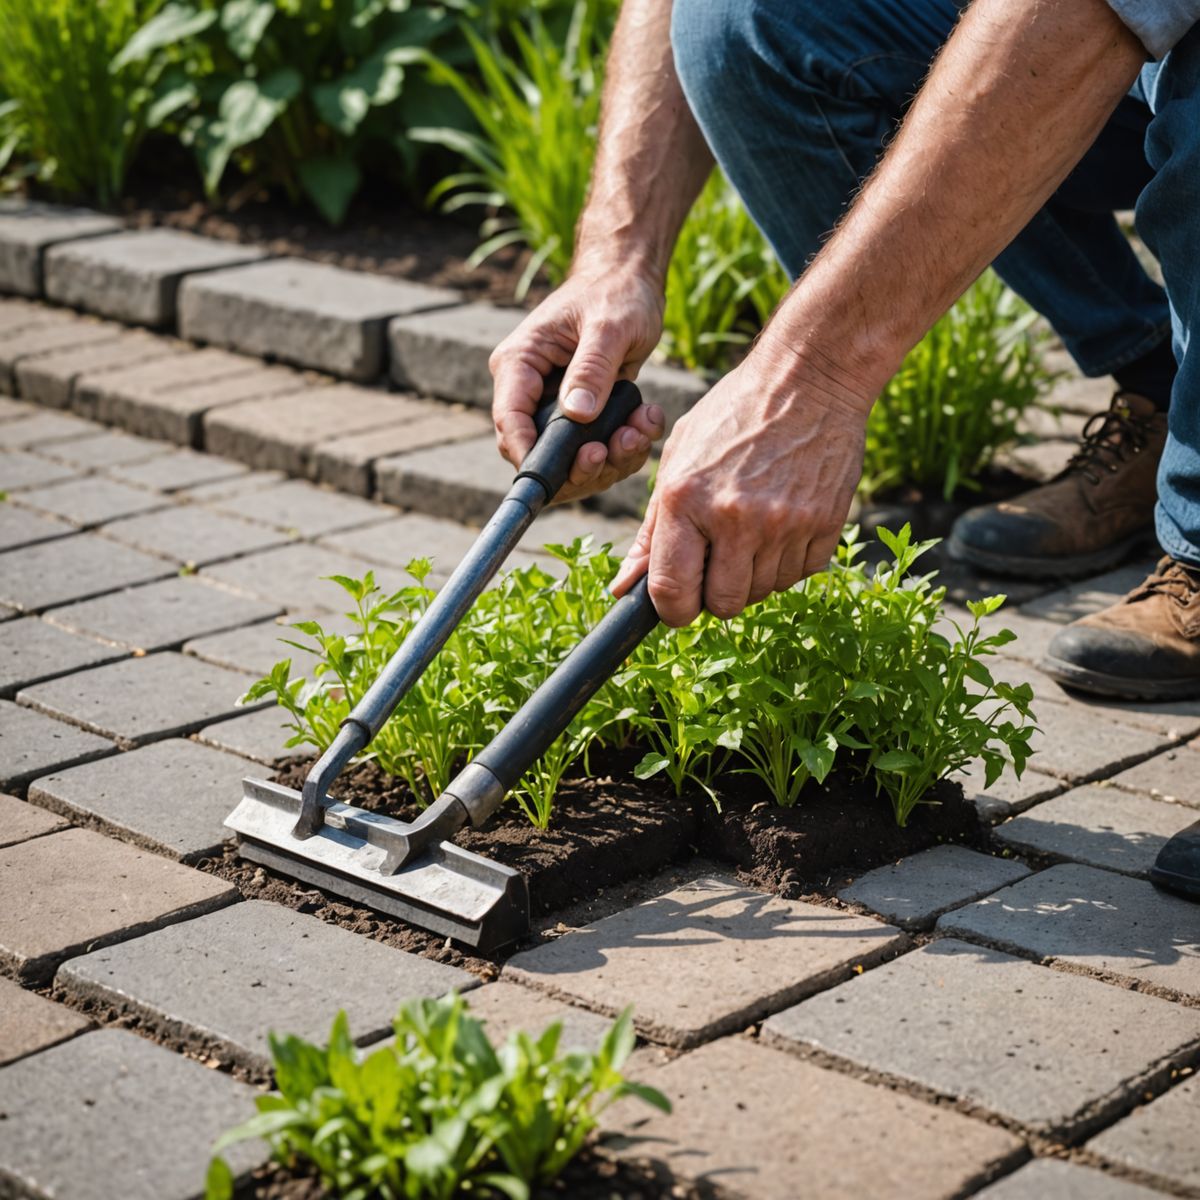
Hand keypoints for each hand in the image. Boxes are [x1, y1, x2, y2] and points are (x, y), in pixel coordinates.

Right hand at [489, 264, 666, 502]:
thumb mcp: (608, 326)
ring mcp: (556, 404)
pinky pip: (598, 448)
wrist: (633, 280)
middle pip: (537, 450)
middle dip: (579, 464)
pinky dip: (625, 447)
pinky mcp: (583, 414)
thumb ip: (591, 369)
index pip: (509, 420)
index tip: (564, 472)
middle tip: (614, 450)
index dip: (530, 454)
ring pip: (570, 459)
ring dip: (610, 458)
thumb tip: (576, 414)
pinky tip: (646, 420)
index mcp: (520, 363)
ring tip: (640, 429)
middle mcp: (531, 389)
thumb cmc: (616, 291)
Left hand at [611, 346, 869, 625]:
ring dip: (752, 575)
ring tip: (752, 528)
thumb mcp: (678, 458)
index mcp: (685, 499)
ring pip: (761, 592)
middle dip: (715, 593)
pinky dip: (788, 561)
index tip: (675, 603)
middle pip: (722, 604)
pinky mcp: (823, 525)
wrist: (808, 379)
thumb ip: (651, 528)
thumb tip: (625, 587)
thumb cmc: (734, 414)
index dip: (671, 610)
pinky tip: (782, 522)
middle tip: (717, 560)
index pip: (672, 592)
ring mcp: (783, 524)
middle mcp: (734, 517)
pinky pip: (799, 574)